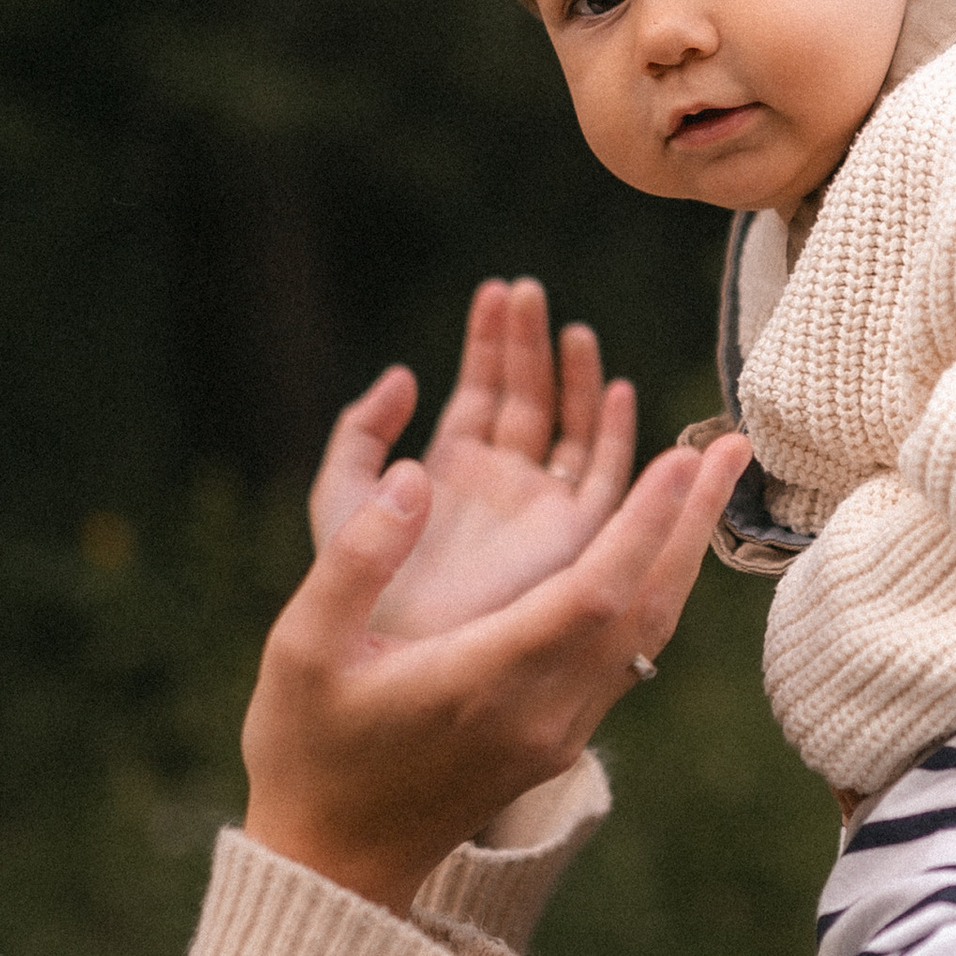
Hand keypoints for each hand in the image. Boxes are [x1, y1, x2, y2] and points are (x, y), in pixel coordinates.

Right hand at [242, 422, 749, 911]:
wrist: (331, 867)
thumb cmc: (307, 752)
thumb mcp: (303, 648)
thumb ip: (359, 557)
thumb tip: (417, 475)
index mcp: (482, 681)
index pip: (592, 594)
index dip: (642, 525)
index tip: (679, 457)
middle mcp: (540, 712)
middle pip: (645, 609)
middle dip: (691, 523)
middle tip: (732, 448)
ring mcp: (558, 732)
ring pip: (646, 637)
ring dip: (682, 556)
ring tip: (711, 483)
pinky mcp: (559, 740)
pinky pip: (626, 656)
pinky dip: (651, 592)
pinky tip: (658, 548)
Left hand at [311, 278, 637, 639]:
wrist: (396, 664)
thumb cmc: (356, 593)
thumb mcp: (338, 495)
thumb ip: (360, 433)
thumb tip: (403, 373)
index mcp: (453, 475)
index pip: (482, 393)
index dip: (489, 343)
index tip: (496, 292)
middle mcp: (502, 488)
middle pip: (528, 399)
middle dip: (529, 344)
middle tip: (527, 290)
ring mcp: (538, 511)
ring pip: (570, 430)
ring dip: (575, 377)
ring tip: (571, 329)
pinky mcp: (570, 543)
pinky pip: (604, 480)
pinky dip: (616, 435)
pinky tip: (616, 390)